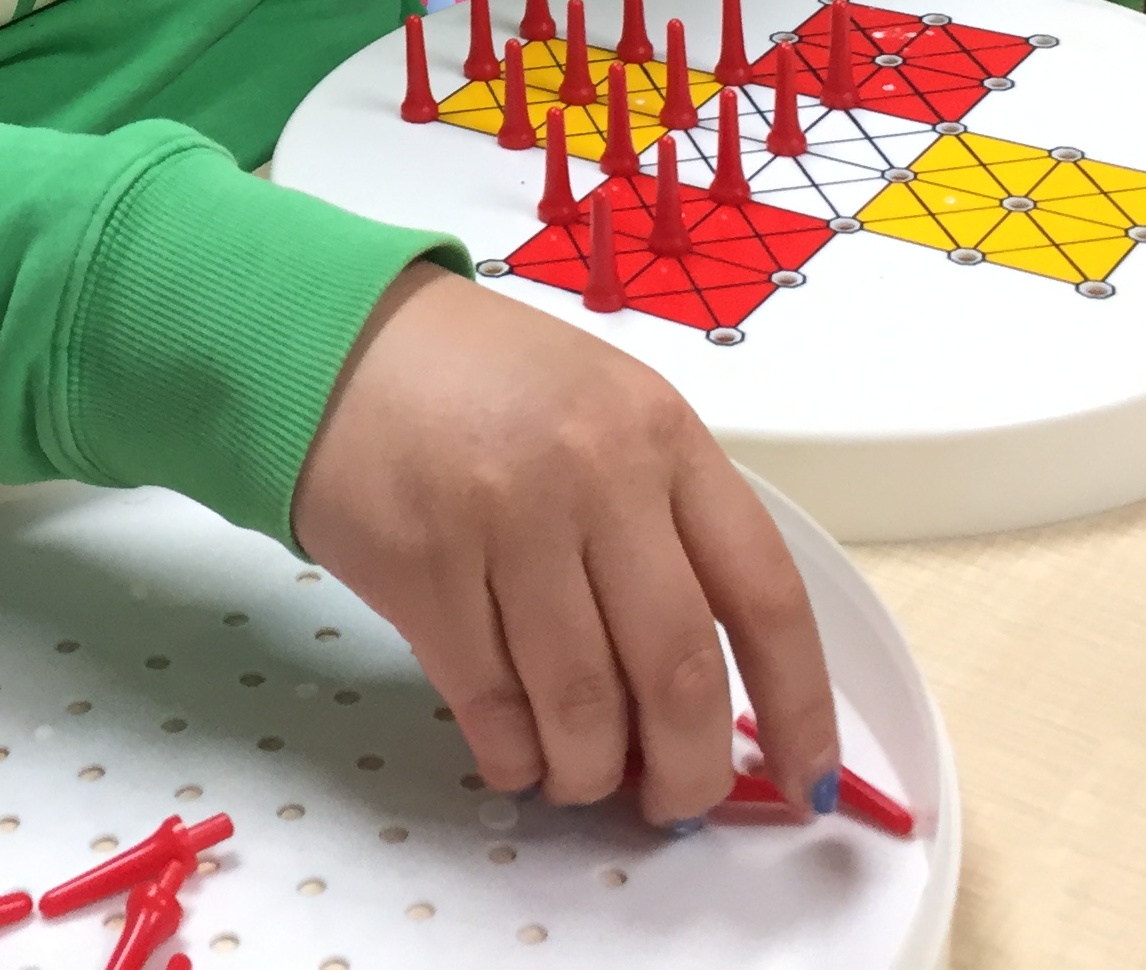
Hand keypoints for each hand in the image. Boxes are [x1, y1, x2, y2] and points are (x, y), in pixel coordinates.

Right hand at [292, 264, 837, 823]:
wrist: (337, 343)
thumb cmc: (482, 383)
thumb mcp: (605, 413)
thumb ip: (663, 527)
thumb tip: (702, 699)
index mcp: (663, 435)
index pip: (765, 596)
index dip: (799, 708)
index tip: (807, 780)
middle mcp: (596, 475)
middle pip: (678, 673)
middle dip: (689, 771)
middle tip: (674, 801)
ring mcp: (507, 522)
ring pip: (584, 708)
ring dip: (592, 773)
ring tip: (584, 776)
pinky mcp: (424, 569)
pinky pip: (491, 707)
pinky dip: (514, 758)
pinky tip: (517, 756)